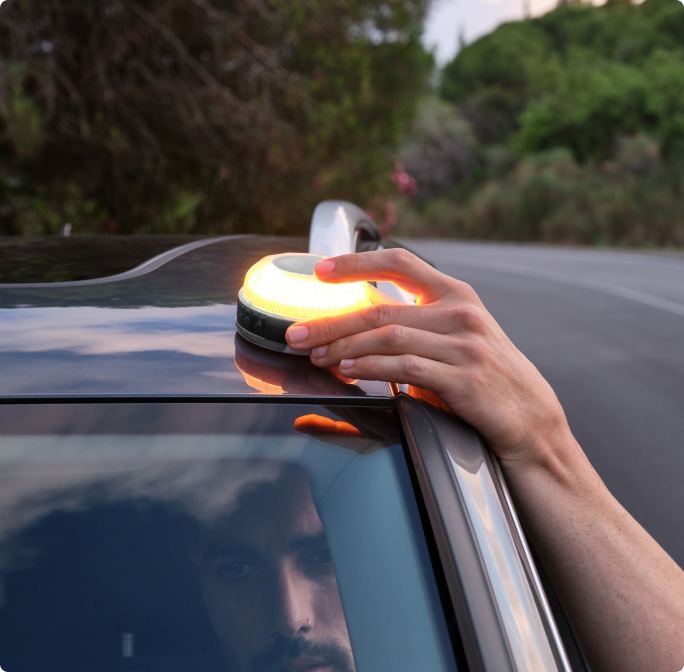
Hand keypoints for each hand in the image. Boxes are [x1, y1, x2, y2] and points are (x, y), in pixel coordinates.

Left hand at [285, 248, 571, 466]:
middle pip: (381, 308)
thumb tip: (356, 332)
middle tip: (296, 333)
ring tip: (316, 356)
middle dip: (331, 321)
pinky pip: (406, 368)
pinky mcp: (465, 379)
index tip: (321, 269)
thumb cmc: (485, 376)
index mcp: (456, 295)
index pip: (401, 263)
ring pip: (389, 337)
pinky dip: (372, 368)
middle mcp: (461, 313)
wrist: (530, 419)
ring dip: (344, 347)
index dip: (358, 262)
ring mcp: (465, 345)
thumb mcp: (456, 338)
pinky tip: (349, 371)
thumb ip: (416, 326)